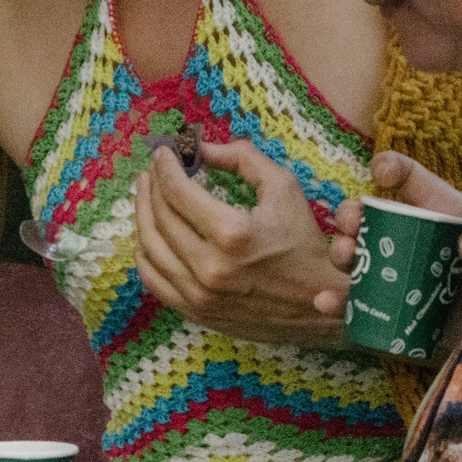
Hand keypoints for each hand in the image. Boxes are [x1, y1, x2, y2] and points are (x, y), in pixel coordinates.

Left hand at [134, 138, 349, 343]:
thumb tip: (202, 148)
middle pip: (159, 218)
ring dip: (142, 216)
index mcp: (232, 234)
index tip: (162, 152)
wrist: (319, 302)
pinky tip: (149, 234)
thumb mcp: (283, 188)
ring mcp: (199, 295)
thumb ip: (242, 159)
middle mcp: (210, 267)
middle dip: (151, 187)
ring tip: (146, 195)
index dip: (165, 167)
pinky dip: (145, 254)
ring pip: (150, 249)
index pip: (178, 192)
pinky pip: (154, 280)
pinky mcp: (196, 312)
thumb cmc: (304, 242)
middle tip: (153, 170)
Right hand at [319, 153, 461, 360]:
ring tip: (344, 257)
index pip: (408, 176)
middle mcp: (406, 237)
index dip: (391, 168)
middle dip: (350, 215)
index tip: (381, 175)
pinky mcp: (387, 308)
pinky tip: (324, 301)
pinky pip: (354, 305)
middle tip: (353, 226)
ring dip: (339, 252)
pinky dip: (335, 303)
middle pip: (365, 215)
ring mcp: (392, 273)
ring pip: (352, 256)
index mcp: (435, 211)